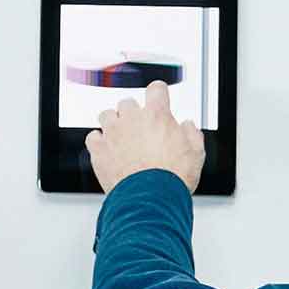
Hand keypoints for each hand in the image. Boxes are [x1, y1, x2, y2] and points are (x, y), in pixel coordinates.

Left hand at [86, 82, 207, 192]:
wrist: (151, 199)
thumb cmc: (172, 178)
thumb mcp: (196, 154)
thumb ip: (191, 134)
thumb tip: (187, 126)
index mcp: (157, 115)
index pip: (156, 89)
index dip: (158, 94)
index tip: (158, 98)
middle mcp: (132, 119)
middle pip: (128, 103)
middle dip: (133, 114)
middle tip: (140, 129)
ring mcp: (113, 133)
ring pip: (107, 115)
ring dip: (113, 123)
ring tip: (120, 138)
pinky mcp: (99, 149)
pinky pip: (92, 137)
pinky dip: (98, 141)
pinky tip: (106, 149)